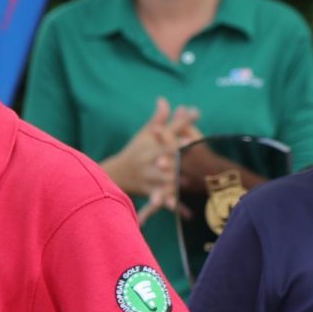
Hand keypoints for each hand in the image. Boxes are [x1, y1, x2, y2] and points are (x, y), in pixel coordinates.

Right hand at [103, 98, 201, 223]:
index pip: (168, 129)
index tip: (196, 111)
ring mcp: (150, 177)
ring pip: (164, 177)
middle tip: (193, 141)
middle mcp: (150, 159)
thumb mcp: (144, 136)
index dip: (182, 121)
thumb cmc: (135, 153)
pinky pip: (162, 200)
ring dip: (175, 177)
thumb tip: (163, 99)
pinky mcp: (151, 192)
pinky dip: (173, 206)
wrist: (116, 176)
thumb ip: (157, 119)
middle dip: (178, 147)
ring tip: (189, 179)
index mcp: (151, 144)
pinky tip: (185, 212)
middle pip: (166, 152)